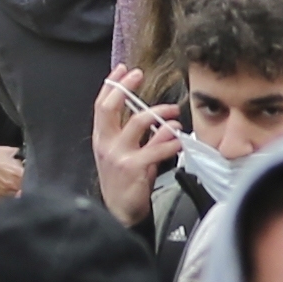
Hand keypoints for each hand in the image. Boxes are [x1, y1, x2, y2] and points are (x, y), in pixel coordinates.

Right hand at [90, 66, 183, 229]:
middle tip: (139, 75)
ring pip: (137, 122)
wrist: (120, 212)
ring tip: (174, 112)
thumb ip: (140, 136)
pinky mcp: (133, 168)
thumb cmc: (125, 181)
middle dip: (124, 88)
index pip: (101, 106)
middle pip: (110, 108)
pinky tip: (181, 139)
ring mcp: (118, 155)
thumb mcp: (126, 154)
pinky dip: (171, 141)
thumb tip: (161, 119)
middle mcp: (106, 144)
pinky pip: (156, 148)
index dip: (111, 86)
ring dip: (159, 113)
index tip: (123, 70)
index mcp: (102, 139)